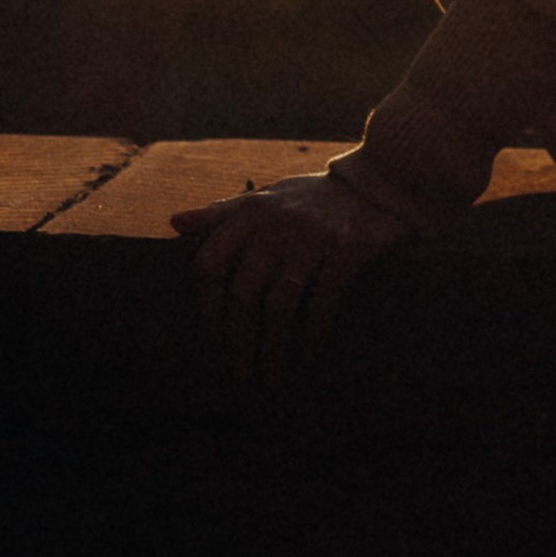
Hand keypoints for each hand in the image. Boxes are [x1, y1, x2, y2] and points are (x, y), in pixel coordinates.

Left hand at [169, 170, 413, 385]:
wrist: (381, 178)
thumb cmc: (313, 198)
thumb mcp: (267, 198)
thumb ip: (222, 213)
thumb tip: (174, 222)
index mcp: (252, 211)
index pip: (211, 262)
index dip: (207, 307)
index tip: (214, 340)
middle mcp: (277, 222)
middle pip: (243, 295)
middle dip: (239, 343)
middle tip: (242, 376)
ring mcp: (313, 235)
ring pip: (279, 305)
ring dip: (272, 349)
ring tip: (272, 377)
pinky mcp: (348, 247)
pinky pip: (322, 301)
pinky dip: (313, 334)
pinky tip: (309, 355)